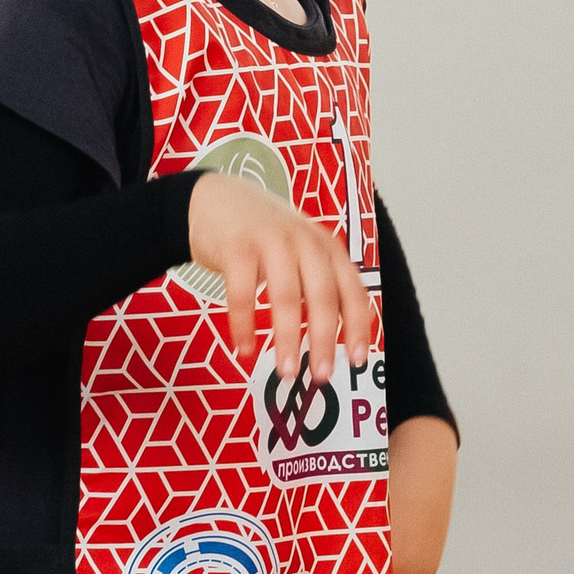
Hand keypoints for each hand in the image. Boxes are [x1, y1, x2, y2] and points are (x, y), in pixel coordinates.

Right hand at [187, 172, 373, 385]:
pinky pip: (242, 293)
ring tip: (286, 371)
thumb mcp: (300, 251)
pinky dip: (244, 326)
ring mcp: (271, 240)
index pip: (352, 290)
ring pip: (285, 297)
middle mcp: (305, 241)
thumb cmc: (263, 236)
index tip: (357, 360)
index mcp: (326, 247)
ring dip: (287, 338)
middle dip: (323, 340)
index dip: (358, 327)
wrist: (215, 198)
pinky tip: (244, 350)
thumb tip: (333, 342)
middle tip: (321, 376)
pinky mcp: (237, 246)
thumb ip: (318, 284)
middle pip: (322, 296)